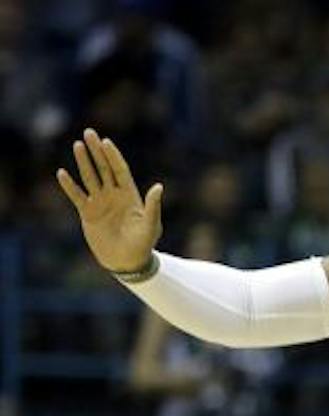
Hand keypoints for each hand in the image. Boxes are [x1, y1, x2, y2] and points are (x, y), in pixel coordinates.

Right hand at [55, 129, 163, 274]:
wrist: (127, 262)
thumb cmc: (143, 244)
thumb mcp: (151, 226)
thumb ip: (153, 206)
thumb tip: (158, 186)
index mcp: (130, 196)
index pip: (120, 170)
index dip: (113, 156)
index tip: (106, 141)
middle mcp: (114, 196)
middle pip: (103, 168)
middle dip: (96, 151)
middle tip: (89, 132)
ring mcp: (100, 203)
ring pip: (90, 177)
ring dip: (83, 162)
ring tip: (77, 145)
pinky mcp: (88, 213)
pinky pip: (77, 196)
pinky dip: (69, 186)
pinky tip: (62, 173)